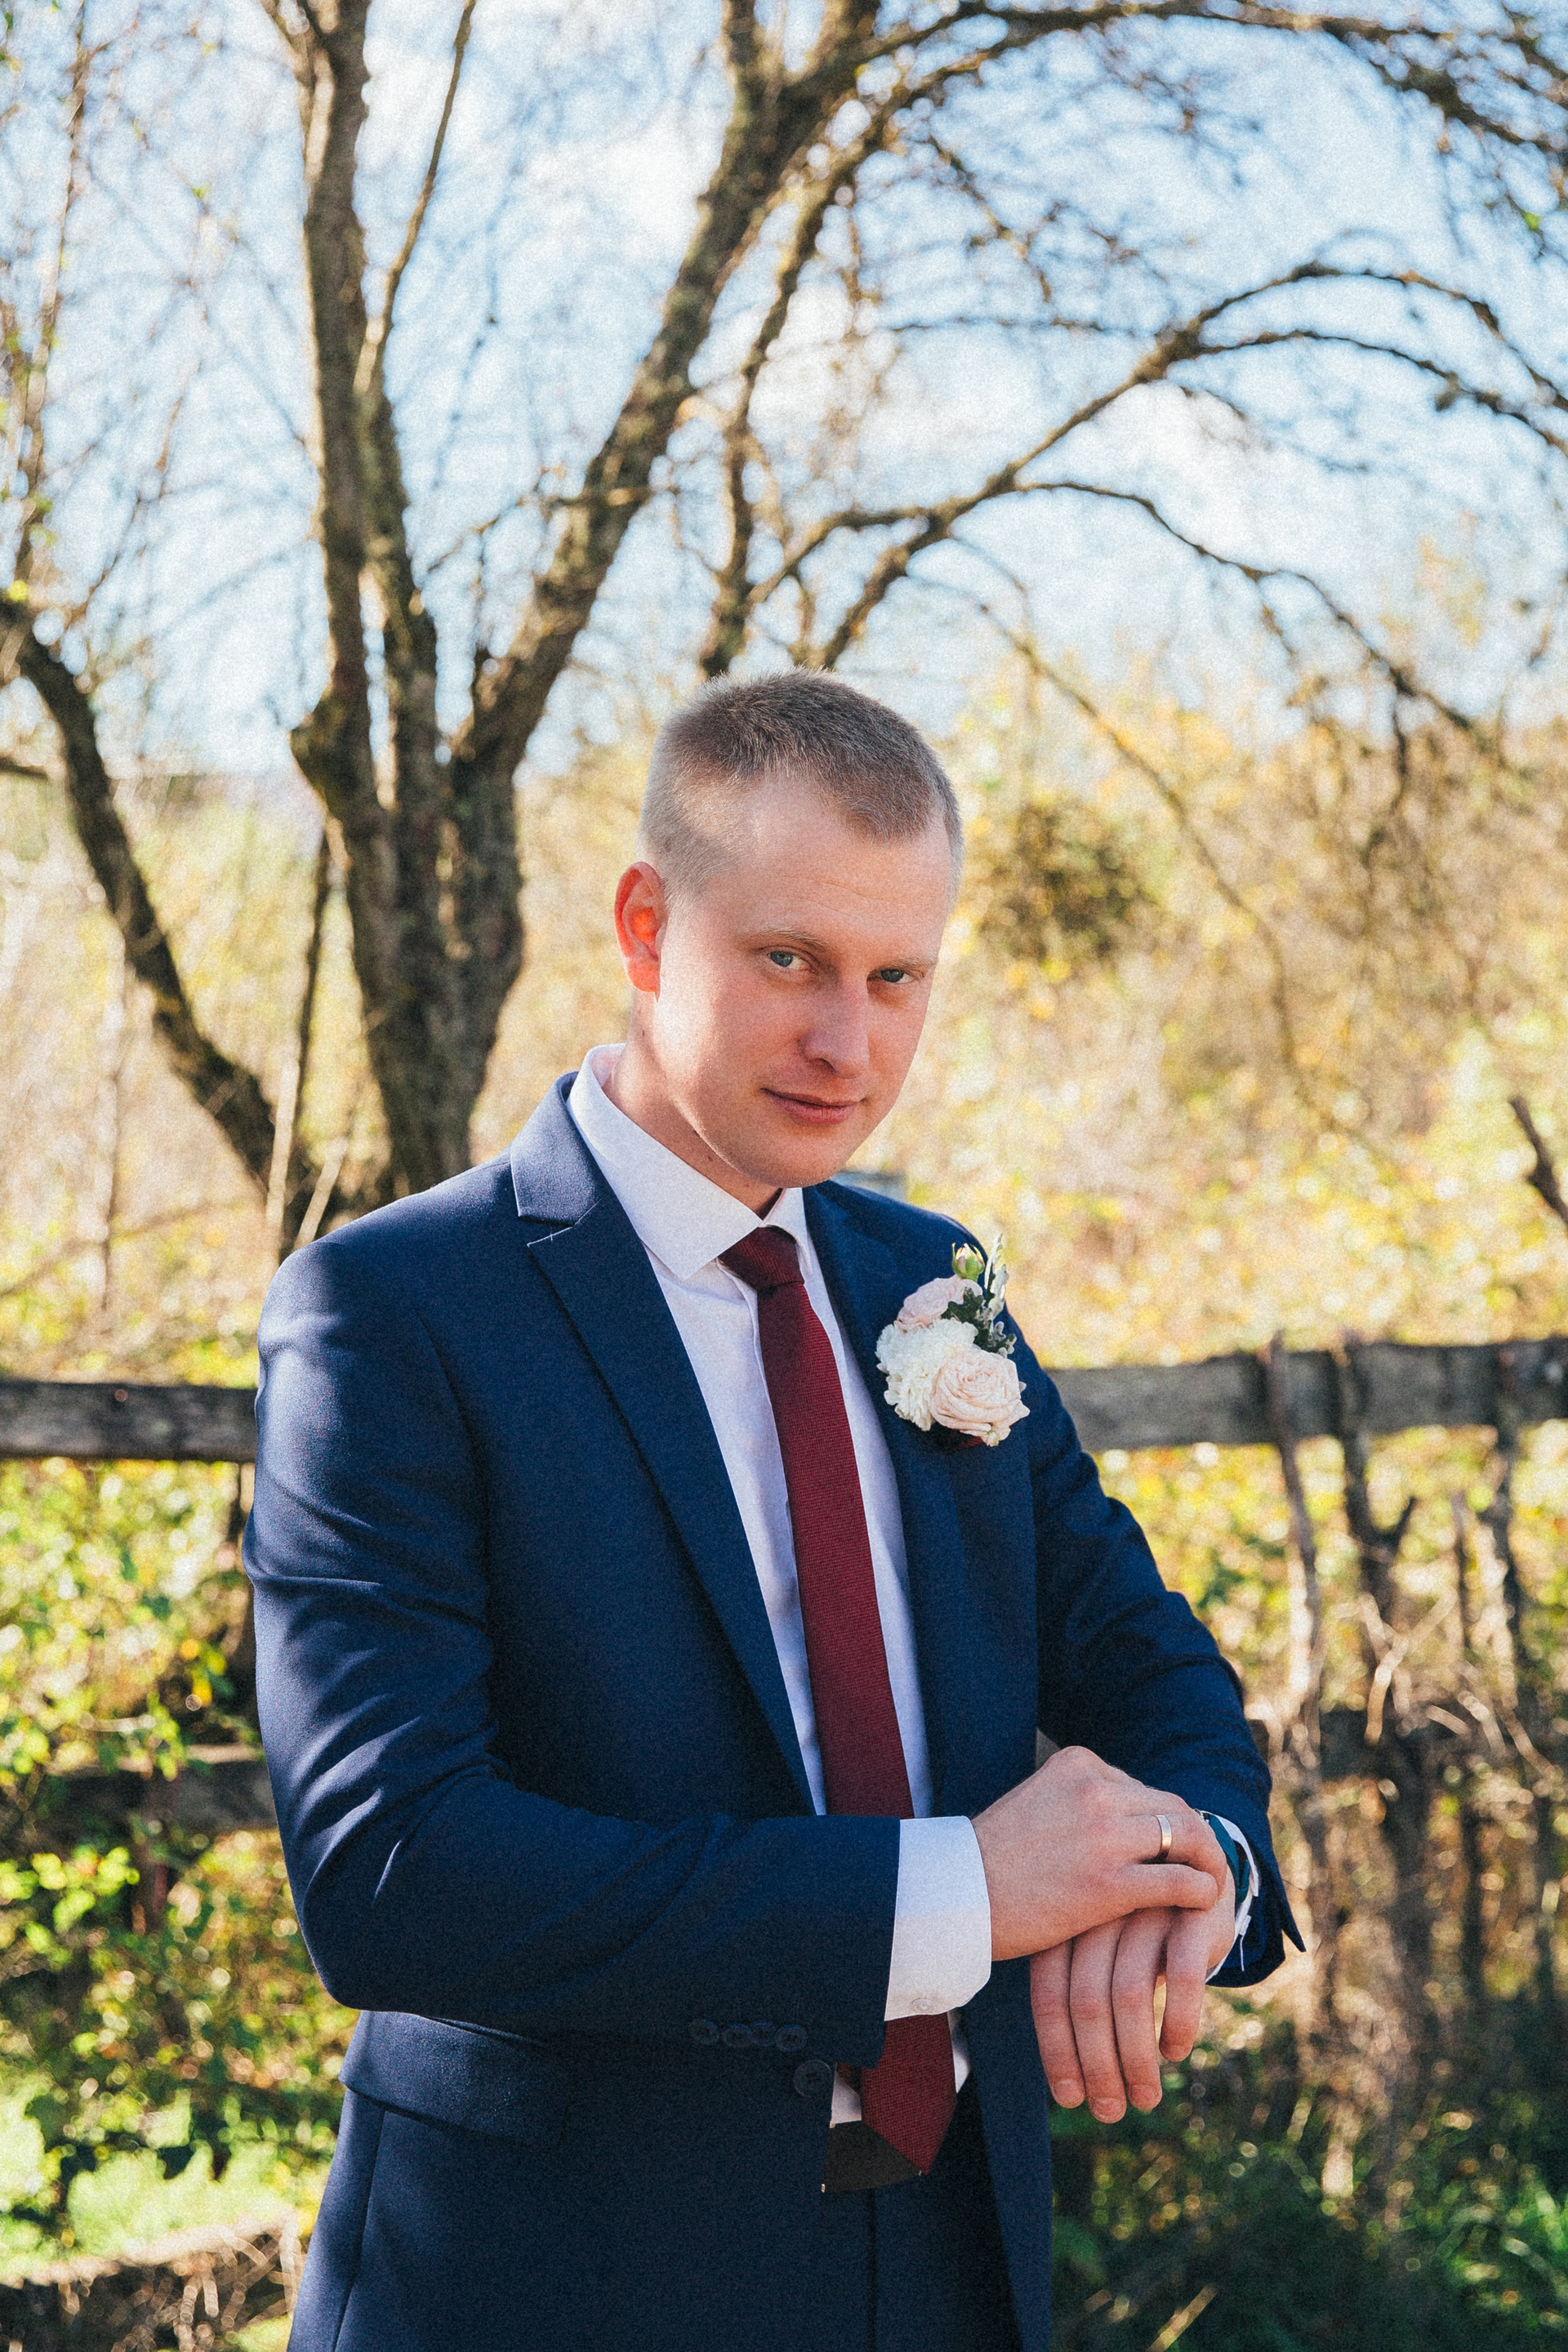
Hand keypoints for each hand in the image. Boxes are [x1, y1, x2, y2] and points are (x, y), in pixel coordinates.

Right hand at [970, 1745, 1227, 1962]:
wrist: (956, 1898)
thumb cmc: (994, 1861)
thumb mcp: (1038, 1804)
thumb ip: (1081, 1803)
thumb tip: (1127, 1820)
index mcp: (1077, 1763)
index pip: (1143, 1788)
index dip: (1161, 1822)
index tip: (1168, 1849)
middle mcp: (1095, 1788)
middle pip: (1174, 1807)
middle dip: (1195, 1838)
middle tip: (1204, 1866)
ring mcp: (1104, 1834)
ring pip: (1188, 1835)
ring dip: (1209, 1861)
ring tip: (1211, 1883)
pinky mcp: (1110, 1883)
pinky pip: (1180, 1880)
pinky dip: (1201, 1890)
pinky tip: (1202, 1904)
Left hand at [1029, 1878, 1236, 2120]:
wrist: (1196, 1863)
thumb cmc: (1136, 1924)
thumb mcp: (1097, 1947)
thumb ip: (1077, 1996)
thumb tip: (1070, 2091)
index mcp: (1068, 1917)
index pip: (1049, 1991)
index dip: (1057, 2051)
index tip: (1070, 2099)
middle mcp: (1102, 1909)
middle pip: (1087, 1999)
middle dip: (1097, 2066)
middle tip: (1109, 2111)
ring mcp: (1147, 1906)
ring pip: (1129, 1995)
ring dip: (1135, 2058)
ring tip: (1145, 2098)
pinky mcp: (1193, 1910)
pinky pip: (1181, 1976)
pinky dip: (1177, 2021)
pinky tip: (1174, 2051)